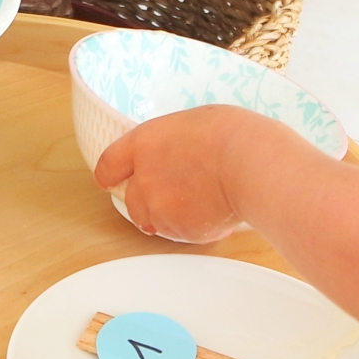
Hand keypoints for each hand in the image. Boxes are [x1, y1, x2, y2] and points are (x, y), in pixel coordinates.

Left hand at [93, 106, 271, 242]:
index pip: (108, 166)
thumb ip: (171, 144)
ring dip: (172, 216)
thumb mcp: (191, 124)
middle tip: (176, 195)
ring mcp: (159, 207)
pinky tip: (217, 211)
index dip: (109, 176)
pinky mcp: (179, 230)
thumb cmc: (231, 135)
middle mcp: (143, 179)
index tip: (109, 180)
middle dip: (148, 201)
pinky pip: (181, 234)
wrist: (249, 164)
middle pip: (131, 200)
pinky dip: (195, 228)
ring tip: (205, 200)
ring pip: (155, 221)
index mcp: (142, 144)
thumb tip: (176, 158)